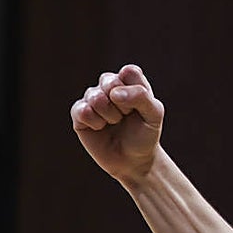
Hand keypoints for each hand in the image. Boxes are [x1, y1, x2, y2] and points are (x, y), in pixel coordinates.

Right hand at [70, 64, 163, 183]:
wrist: (133, 160)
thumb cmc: (145, 135)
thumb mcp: (154, 115)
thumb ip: (141, 97)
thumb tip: (113, 93)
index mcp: (129, 81)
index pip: (128, 72)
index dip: (135, 92)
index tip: (140, 108)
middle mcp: (109, 85)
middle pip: (109, 81)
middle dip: (123, 105)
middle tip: (127, 116)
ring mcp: (93, 98)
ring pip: (95, 96)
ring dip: (110, 115)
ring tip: (115, 123)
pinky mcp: (79, 113)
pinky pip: (82, 110)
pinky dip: (96, 123)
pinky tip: (100, 128)